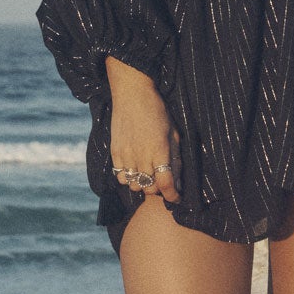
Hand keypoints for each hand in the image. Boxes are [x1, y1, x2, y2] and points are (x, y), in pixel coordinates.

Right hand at [105, 57, 181, 204]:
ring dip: (143, 185)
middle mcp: (141, 155)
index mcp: (159, 150)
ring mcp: (126, 155)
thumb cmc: (157, 112)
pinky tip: (135, 169)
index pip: (165, 184)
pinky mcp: (115, 152)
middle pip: (149, 188)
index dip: (173, 196)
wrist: (132, 95)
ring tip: (148, 175)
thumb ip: (176, 159)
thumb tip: (178, 182)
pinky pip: (120, 177)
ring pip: (134, 186)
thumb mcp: (173, 133)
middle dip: (159, 190)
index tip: (177, 198)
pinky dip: (128, 179)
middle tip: (163, 183)